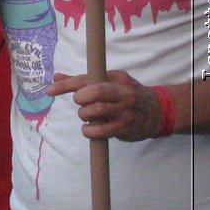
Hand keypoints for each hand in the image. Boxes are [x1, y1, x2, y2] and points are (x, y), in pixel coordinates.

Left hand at [47, 69, 164, 140]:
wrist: (159, 111)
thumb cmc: (126, 94)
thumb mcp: (110, 81)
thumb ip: (83, 81)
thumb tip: (56, 77)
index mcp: (117, 78)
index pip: (87, 78)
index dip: (66, 85)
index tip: (50, 90)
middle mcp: (123, 93)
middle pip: (94, 92)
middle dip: (80, 98)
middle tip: (80, 102)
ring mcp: (125, 111)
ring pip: (95, 111)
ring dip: (84, 115)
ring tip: (88, 115)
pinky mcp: (125, 128)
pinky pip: (100, 131)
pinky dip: (89, 131)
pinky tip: (90, 128)